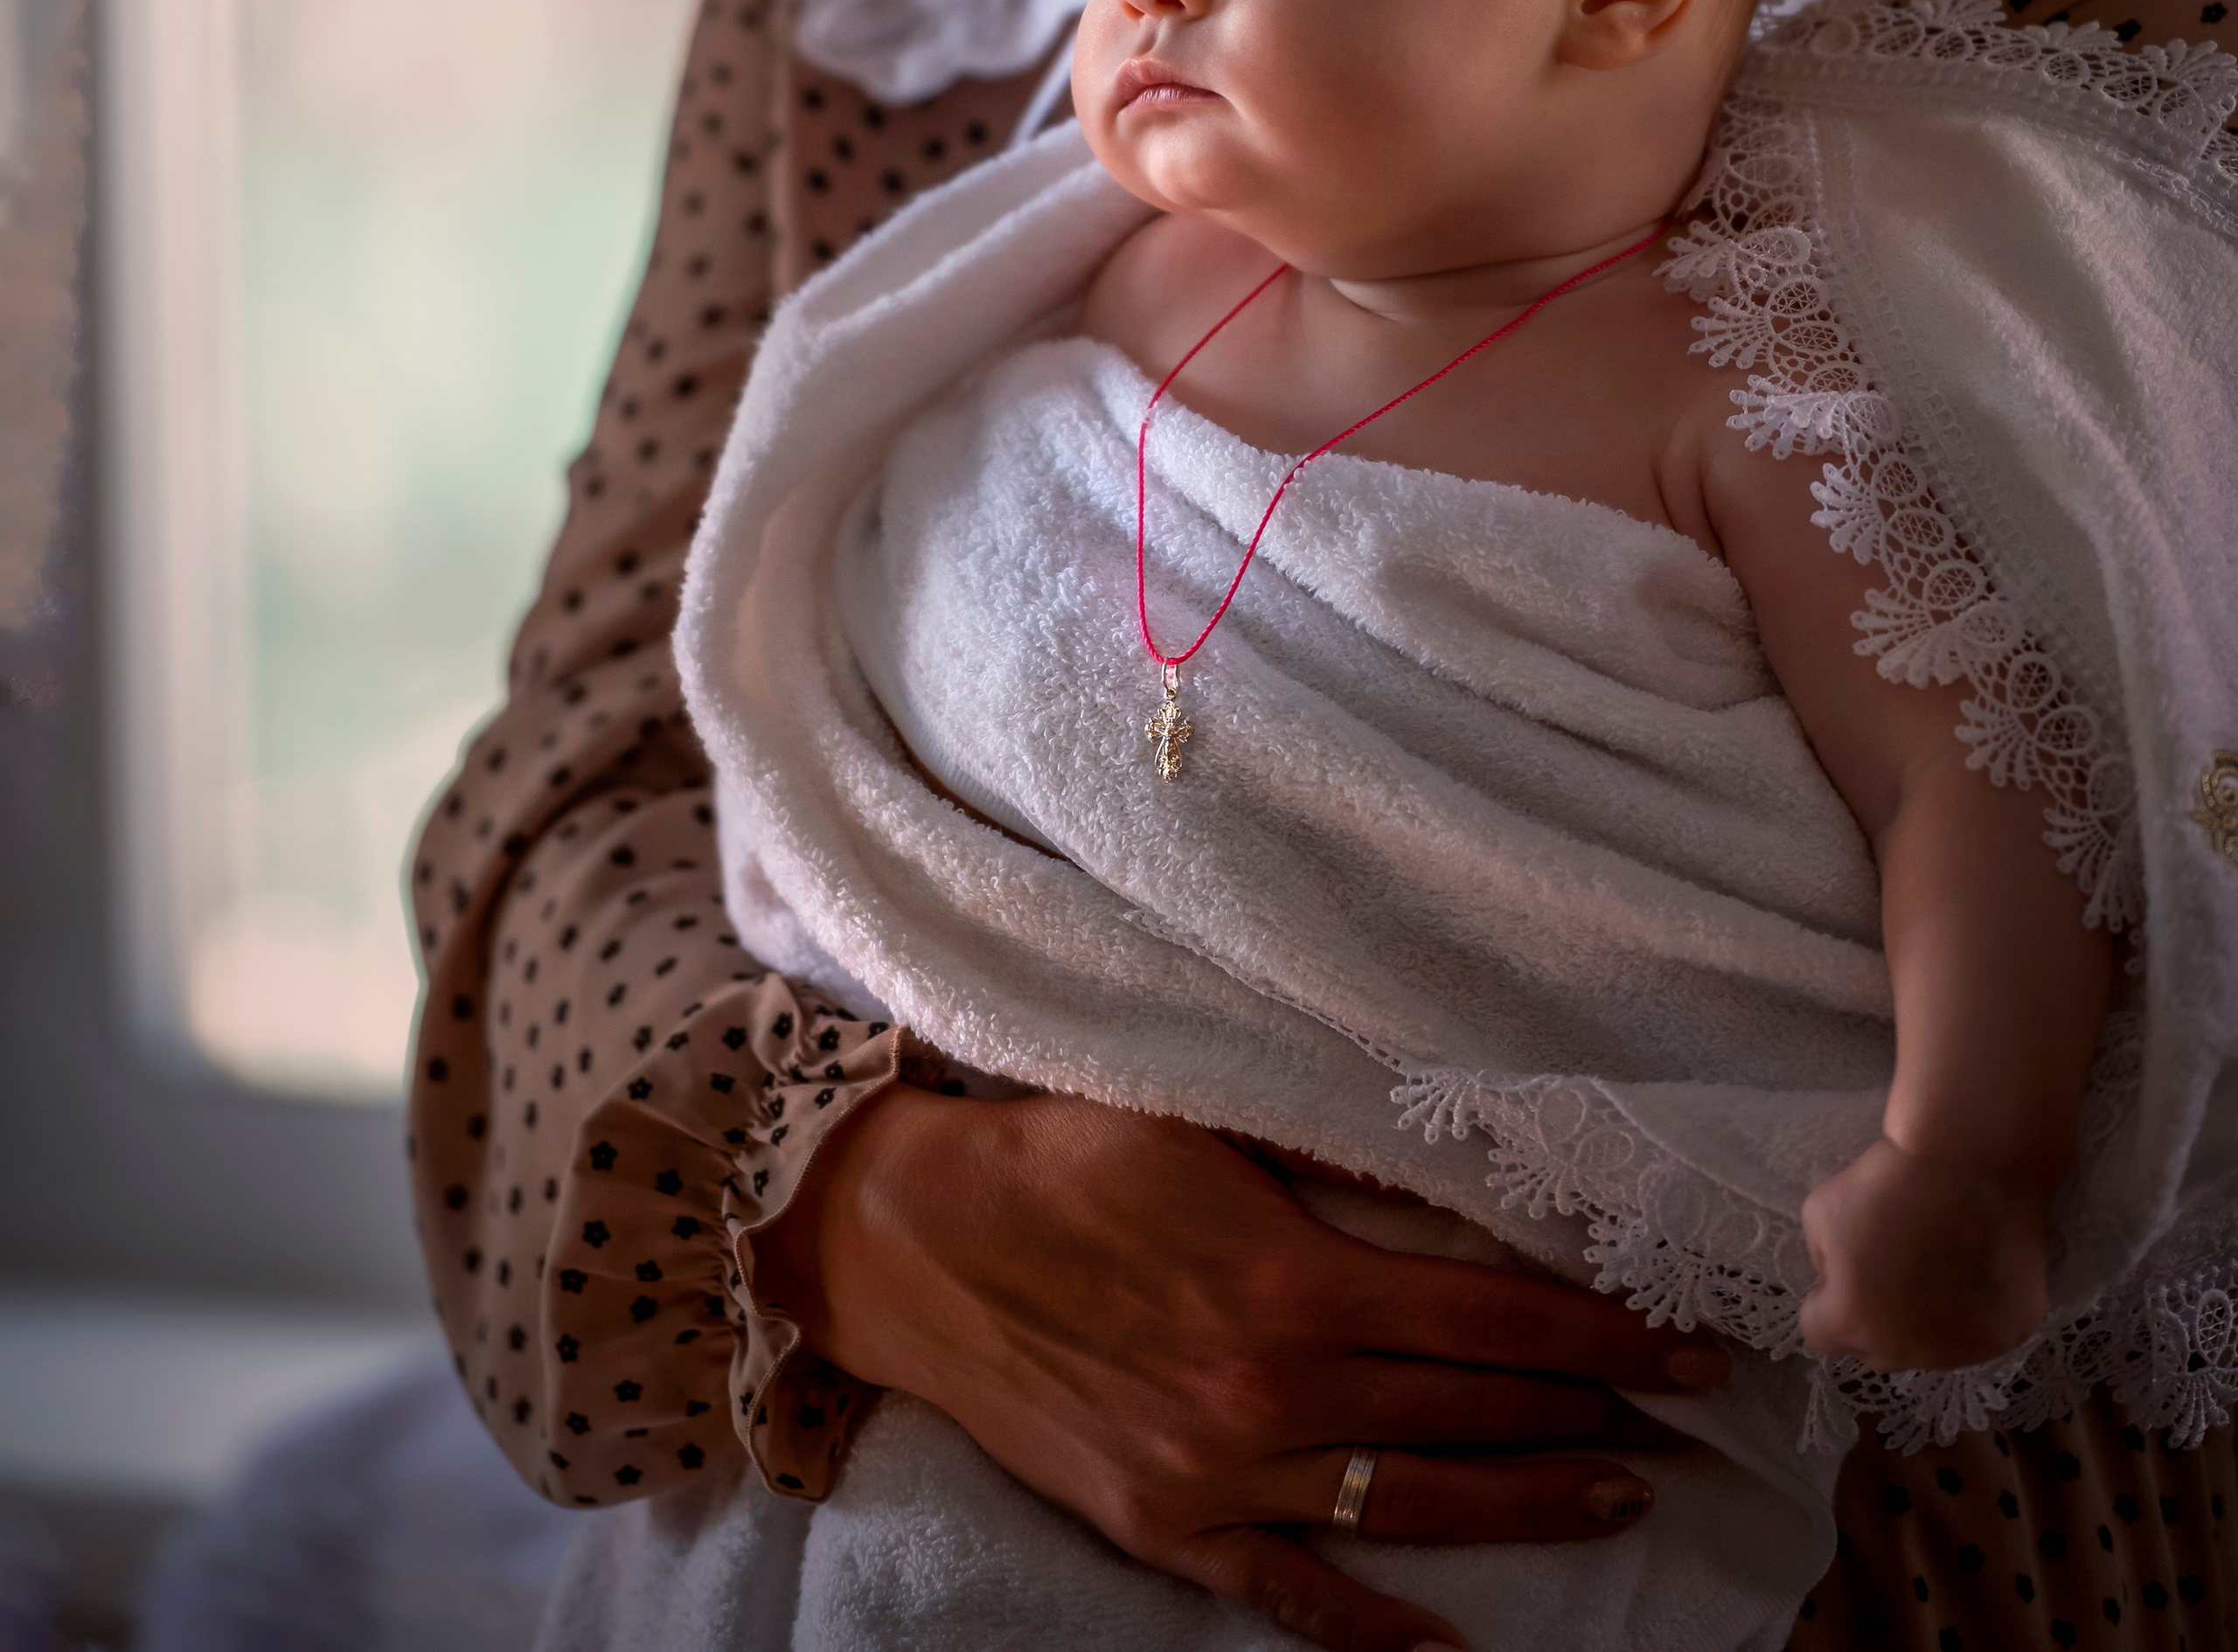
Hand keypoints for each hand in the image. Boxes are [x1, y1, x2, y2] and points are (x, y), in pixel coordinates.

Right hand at [754, 1085, 1727, 1651]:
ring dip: (1525, 1507)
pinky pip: (1290, 1592)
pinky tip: (1450, 1643)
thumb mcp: (1211, 1130)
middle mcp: (1272, 1392)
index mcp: (1295, 1280)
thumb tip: (1457, 1180)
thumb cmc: (1069, 1156)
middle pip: (1470, 1414)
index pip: (1495, 1322)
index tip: (1688, 1342)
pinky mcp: (1164, 1527)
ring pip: (1409, 1506)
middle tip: (1683, 1414)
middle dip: (1592, 1413)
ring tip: (1617, 1496)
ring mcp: (1219, 1474)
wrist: (921, 1241)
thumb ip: (1336, 1169)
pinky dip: (1373, 1626)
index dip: (1603, 1336)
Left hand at [1800, 1134, 2048, 1370]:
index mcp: (1855, 1324)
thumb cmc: (1889, 1184)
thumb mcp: (1821, 1212)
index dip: (1825, 1297)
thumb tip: (1842, 1279)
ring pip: (1928, 1348)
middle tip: (1888, 1265)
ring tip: (1933, 1265)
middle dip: (1871, 1315)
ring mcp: (1962, 1350)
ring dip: (1921, 1320)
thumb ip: (1822, 1259)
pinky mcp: (2005, 1335)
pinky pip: (1975, 1335)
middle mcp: (1908, 1352)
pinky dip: (1969, 1312)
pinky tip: (1971, 1268)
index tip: (1844, 1268)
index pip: (1819, 1332)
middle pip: (1874, 1349)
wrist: (1968, 1162)